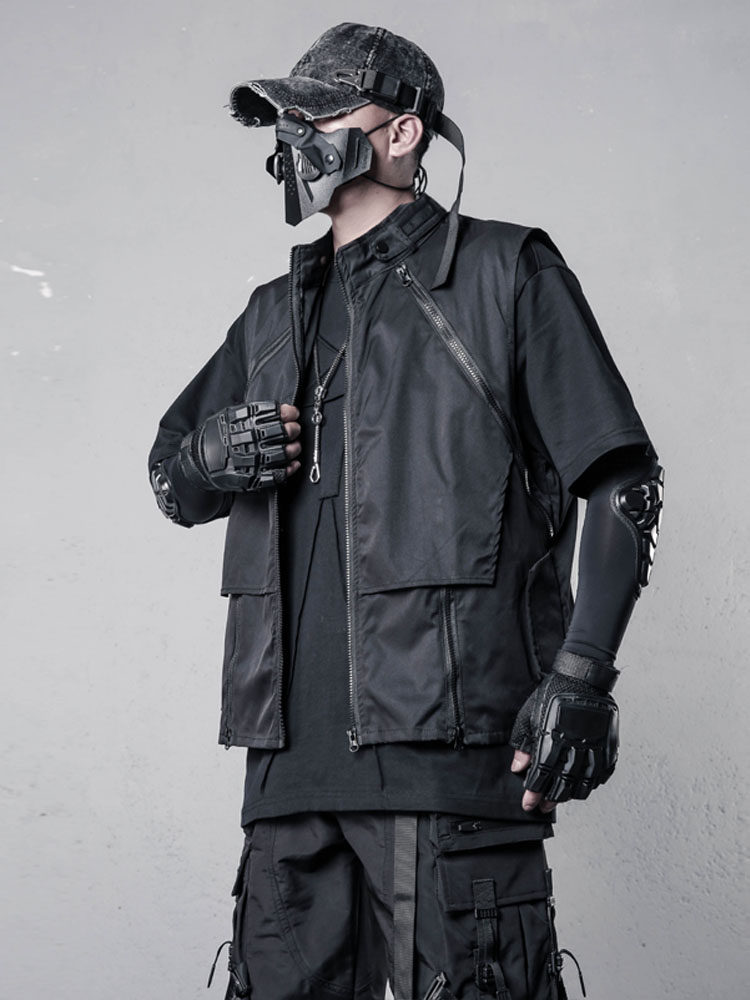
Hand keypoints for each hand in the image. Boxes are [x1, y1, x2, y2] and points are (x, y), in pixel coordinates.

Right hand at [180, 401, 300, 491]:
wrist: (198, 461)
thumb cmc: (215, 437)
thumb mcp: (228, 416)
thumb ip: (251, 412)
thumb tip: (278, 410)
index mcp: (242, 422)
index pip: (272, 413)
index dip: (287, 413)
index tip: (293, 413)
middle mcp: (247, 440)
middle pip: (281, 432)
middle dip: (292, 430)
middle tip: (294, 429)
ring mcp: (250, 460)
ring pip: (282, 453)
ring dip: (293, 449)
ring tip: (295, 446)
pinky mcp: (252, 477)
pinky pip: (276, 474)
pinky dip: (288, 469)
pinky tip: (293, 464)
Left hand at [509, 666, 618, 811]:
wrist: (584, 677)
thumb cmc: (554, 693)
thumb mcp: (530, 714)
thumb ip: (524, 742)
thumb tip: (518, 767)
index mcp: (553, 740)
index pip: (541, 775)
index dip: (534, 792)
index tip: (528, 803)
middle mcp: (574, 747)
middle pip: (562, 784)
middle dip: (551, 799)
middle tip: (543, 807)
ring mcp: (594, 747)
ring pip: (584, 783)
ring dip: (571, 795)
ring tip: (562, 798)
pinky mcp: (608, 746)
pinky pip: (602, 773)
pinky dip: (592, 784)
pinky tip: (584, 786)